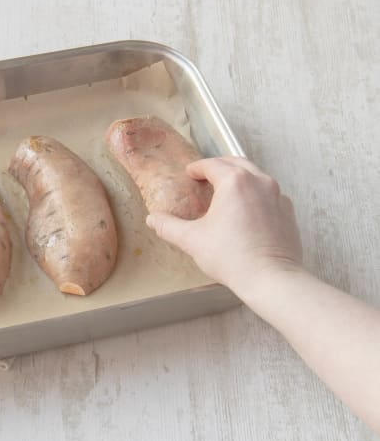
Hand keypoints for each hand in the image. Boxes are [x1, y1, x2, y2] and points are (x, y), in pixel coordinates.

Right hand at [145, 157, 302, 291]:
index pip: (212, 165)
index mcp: (234, 182)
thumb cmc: (232, 257)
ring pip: (255, 175)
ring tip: (225, 190)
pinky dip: (255, 192)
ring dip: (238, 177)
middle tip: (206, 175)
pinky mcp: (287, 210)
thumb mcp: (192, 240)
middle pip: (236, 163)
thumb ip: (168, 226)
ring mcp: (277, 195)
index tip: (190, 173)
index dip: (197, 167)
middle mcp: (259, 181)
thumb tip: (153, 219)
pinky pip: (269, 192)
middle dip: (219, 166)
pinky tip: (246, 208)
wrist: (270, 278)